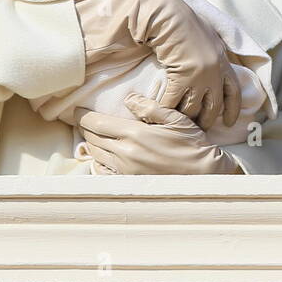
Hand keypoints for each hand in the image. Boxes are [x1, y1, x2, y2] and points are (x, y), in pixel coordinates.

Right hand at [74, 0, 240, 129]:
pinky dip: (166, 110)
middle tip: (196, 128)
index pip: (233, 92)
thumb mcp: (210, 37)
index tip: (228, 122)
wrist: (170, 16)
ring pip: (192, 109)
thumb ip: (214, 52)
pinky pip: (173, 103)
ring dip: (183, 118)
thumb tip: (215, 58)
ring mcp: (199, 77)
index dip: (232, 109)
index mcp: (224, 62)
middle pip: (213, 106)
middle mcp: (215, 73)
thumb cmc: (186, 22)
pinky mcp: (181, 78)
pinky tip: (159, 113)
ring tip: (175, 123)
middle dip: (205, 120)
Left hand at [75, 94, 241, 174]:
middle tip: (84, 122)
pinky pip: (104, 173)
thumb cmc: (192, 144)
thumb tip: (129, 98)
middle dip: (86, 128)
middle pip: (93, 138)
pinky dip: (98, 163)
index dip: (83, 116)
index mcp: (134, 134)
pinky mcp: (130, 183)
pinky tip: (102, 157)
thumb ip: (150, 107)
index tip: (76, 111)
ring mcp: (126, 171)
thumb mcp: (175, 119)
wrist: (204, 174)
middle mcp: (125, 153)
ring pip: (96, 155)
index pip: (96, 123)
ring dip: (91, 144)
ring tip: (91, 136)